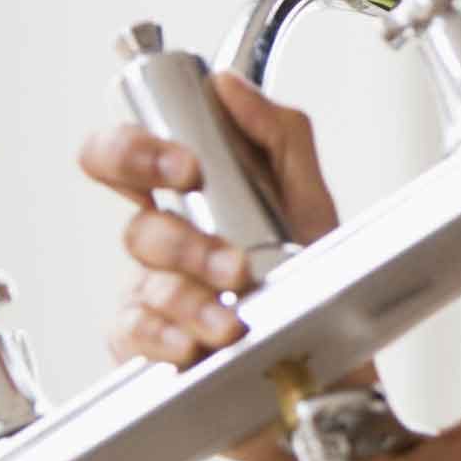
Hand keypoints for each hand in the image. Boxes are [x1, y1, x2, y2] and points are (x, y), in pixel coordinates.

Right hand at [78, 72, 343, 460]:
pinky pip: (138, 336)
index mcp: (195, 203)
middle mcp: (169, 246)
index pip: (127, 157)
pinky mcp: (155, 350)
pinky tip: (197, 345)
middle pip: (134, 224)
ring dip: (195, 298)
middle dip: (179, 239)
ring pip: (148, 285)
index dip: (137, 151)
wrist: (333, 375)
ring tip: (237, 318)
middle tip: (228, 261)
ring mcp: (157, 298)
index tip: (189, 166)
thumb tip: (230, 85)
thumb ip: (280, 137)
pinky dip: (169, 339)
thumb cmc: (317, 291)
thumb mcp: (312, 207)